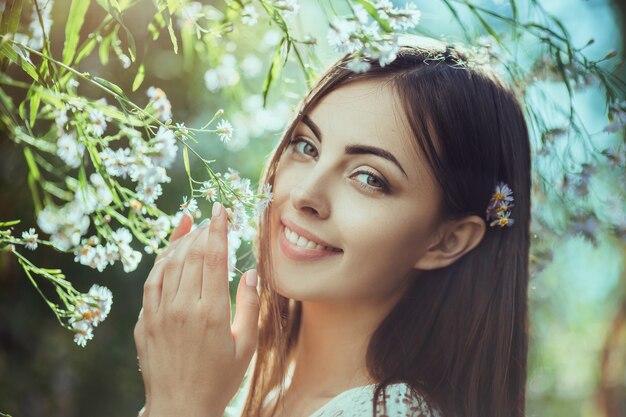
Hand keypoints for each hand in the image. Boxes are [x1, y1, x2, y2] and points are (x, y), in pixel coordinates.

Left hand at [134, 204, 259, 416]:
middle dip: (202, 230)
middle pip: (190, 255)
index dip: (217, 229)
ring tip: (193, 226)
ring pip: (167, 263)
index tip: (221, 209)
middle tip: (212, 217)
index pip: (212, 257)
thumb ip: (249, 306)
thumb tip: (250, 272)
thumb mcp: (246, 346)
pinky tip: (170, 250)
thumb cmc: (220, 380)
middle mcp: (181, 308)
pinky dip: (160, 260)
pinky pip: (150, 281)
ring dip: (181, 240)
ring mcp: (158, 314)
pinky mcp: (144, 321)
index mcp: (210, 313)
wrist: (179, 409)